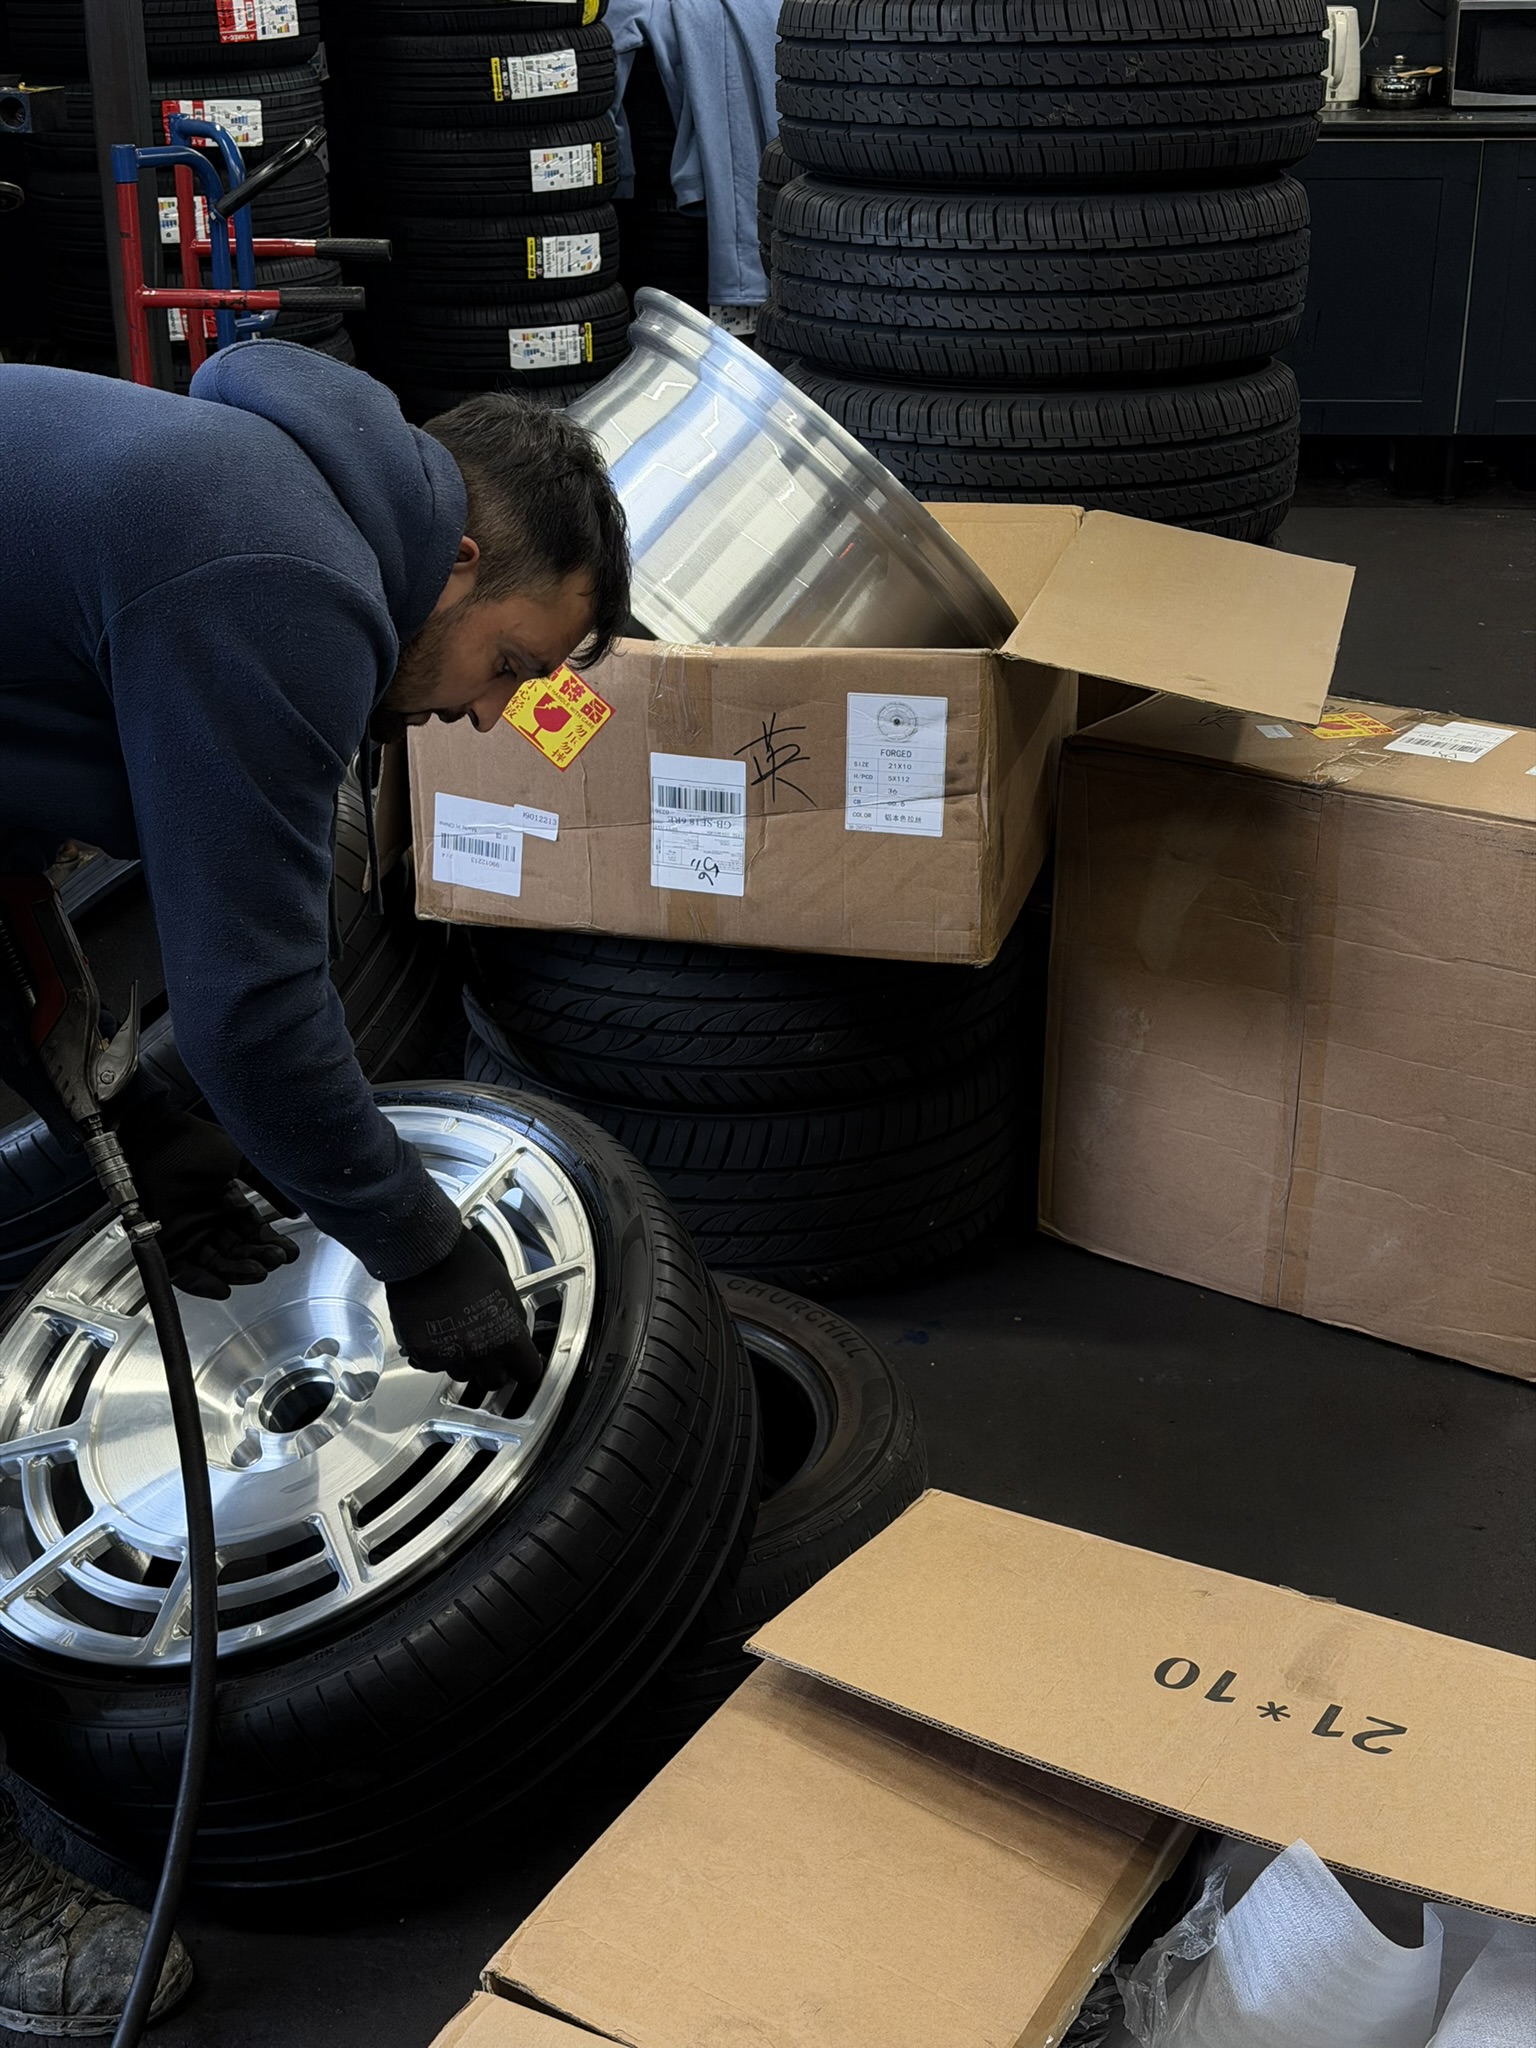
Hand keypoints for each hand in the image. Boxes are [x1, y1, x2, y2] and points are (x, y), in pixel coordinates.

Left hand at [118, 1109, 301, 1298]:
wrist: (154, 1139)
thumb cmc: (192, 1142)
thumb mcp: (242, 1161)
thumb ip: (269, 1187)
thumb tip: (296, 1209)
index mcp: (226, 1201)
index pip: (252, 1231)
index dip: (270, 1243)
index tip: (288, 1252)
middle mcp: (207, 1219)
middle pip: (237, 1250)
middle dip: (258, 1258)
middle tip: (275, 1261)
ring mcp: (186, 1233)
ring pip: (216, 1264)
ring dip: (237, 1272)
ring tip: (258, 1272)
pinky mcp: (163, 1244)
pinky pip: (184, 1273)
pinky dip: (202, 1284)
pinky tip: (223, 1288)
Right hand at [386, 1231, 544, 1412]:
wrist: (426, 1252)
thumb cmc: (465, 1261)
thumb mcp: (506, 1288)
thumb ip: (513, 1319)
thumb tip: (517, 1336)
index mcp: (506, 1334)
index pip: (528, 1371)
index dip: (525, 1365)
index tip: (521, 1361)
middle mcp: (478, 1350)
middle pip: (494, 1381)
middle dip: (494, 1368)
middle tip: (488, 1350)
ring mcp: (449, 1354)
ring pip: (462, 1374)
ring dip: (463, 1360)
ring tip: (457, 1333)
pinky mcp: (422, 1353)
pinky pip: (433, 1365)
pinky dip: (435, 1354)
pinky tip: (437, 1333)